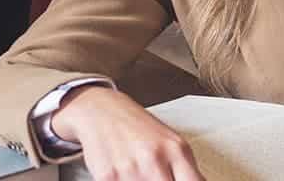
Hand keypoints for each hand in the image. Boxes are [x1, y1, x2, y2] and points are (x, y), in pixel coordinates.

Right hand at [52, 86, 205, 180]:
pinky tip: (123, 172)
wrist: (101, 110)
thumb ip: (182, 167)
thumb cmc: (137, 126)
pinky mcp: (108, 177)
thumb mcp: (169, 141)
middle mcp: (155, 159)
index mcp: (176, 149)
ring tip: (138, 172)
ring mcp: (131, 169)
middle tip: (156, 175)